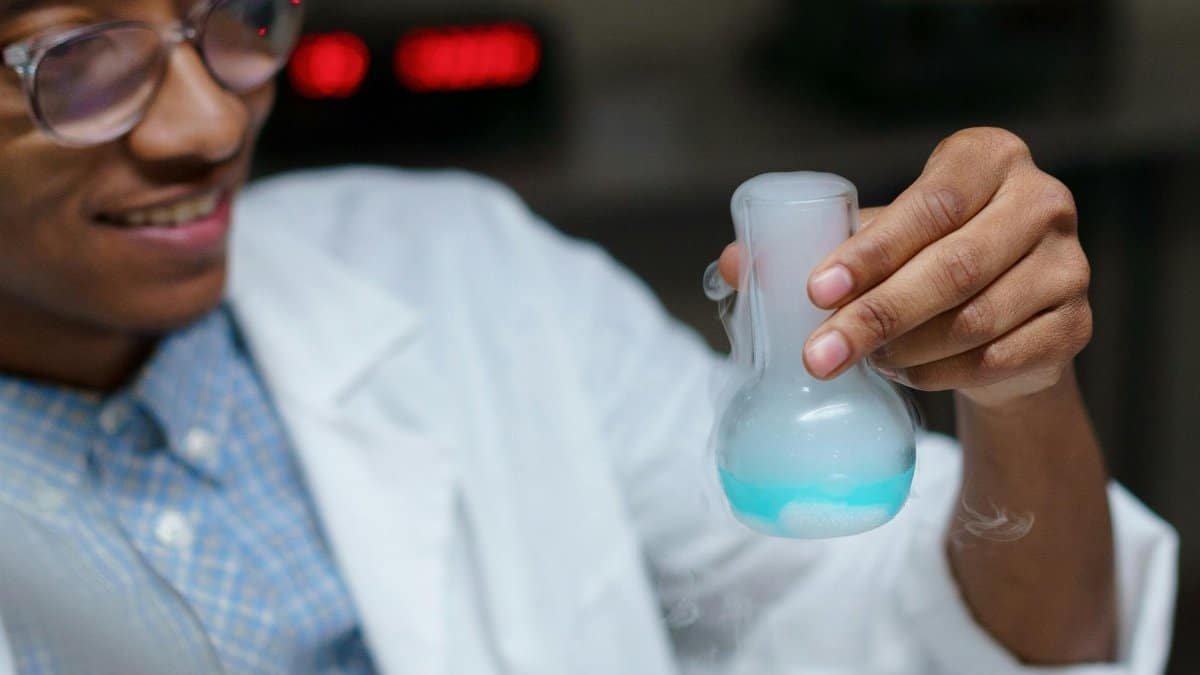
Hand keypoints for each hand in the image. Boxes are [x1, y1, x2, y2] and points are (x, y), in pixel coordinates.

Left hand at [718, 127, 1092, 408]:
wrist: (1004, 314)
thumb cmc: (927, 258)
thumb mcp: (876, 238)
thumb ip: (810, 243)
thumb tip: (729, 266)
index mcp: (989, 159)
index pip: (929, 206)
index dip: (870, 253)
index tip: (814, 292)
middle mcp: (1042, 202)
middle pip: (954, 268)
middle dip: (875, 317)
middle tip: (817, 355)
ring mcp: (1069, 266)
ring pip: (975, 321)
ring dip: (904, 351)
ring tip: (858, 362)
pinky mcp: (1074, 326)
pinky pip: (997, 360)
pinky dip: (938, 375)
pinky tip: (904, 375)